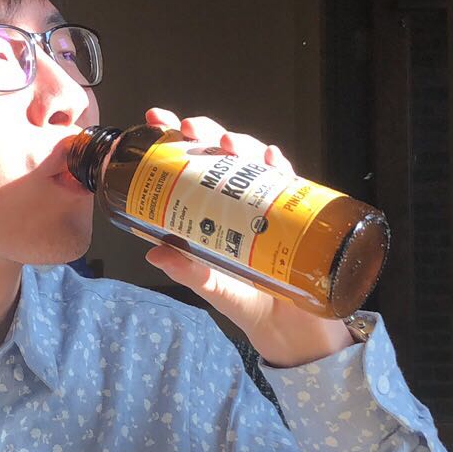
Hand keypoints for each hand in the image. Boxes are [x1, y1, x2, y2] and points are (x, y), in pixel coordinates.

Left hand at [140, 108, 354, 366]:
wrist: (291, 330)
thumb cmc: (249, 303)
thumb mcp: (213, 288)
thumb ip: (188, 271)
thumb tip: (155, 251)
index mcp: (211, 212)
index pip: (190, 167)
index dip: (174, 140)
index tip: (155, 121)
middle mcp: (238, 201)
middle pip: (221, 155)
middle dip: (205, 133)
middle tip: (188, 128)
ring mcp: (268, 203)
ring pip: (253, 161)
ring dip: (241, 145)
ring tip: (227, 144)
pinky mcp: (297, 213)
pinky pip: (290, 182)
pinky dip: (280, 167)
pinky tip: (271, 159)